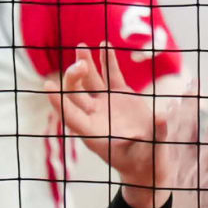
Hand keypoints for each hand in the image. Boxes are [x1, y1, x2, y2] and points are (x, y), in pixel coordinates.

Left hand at [52, 58, 207, 207]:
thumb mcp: (147, 152)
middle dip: (74, 77)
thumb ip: (153, 136)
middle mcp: (95, 116)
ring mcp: (106, 104)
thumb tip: (160, 118)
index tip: (48, 86)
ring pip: (90, 81)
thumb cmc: (143, 162)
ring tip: (81, 46)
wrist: (148, 162)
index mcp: (92, 133)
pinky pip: (111, 76)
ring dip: (84, 64)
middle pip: (76, 94)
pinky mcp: (121, 96)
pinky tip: (104, 46)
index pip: (70, 115)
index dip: (58, 101)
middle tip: (80, 64)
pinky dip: (108, 62)